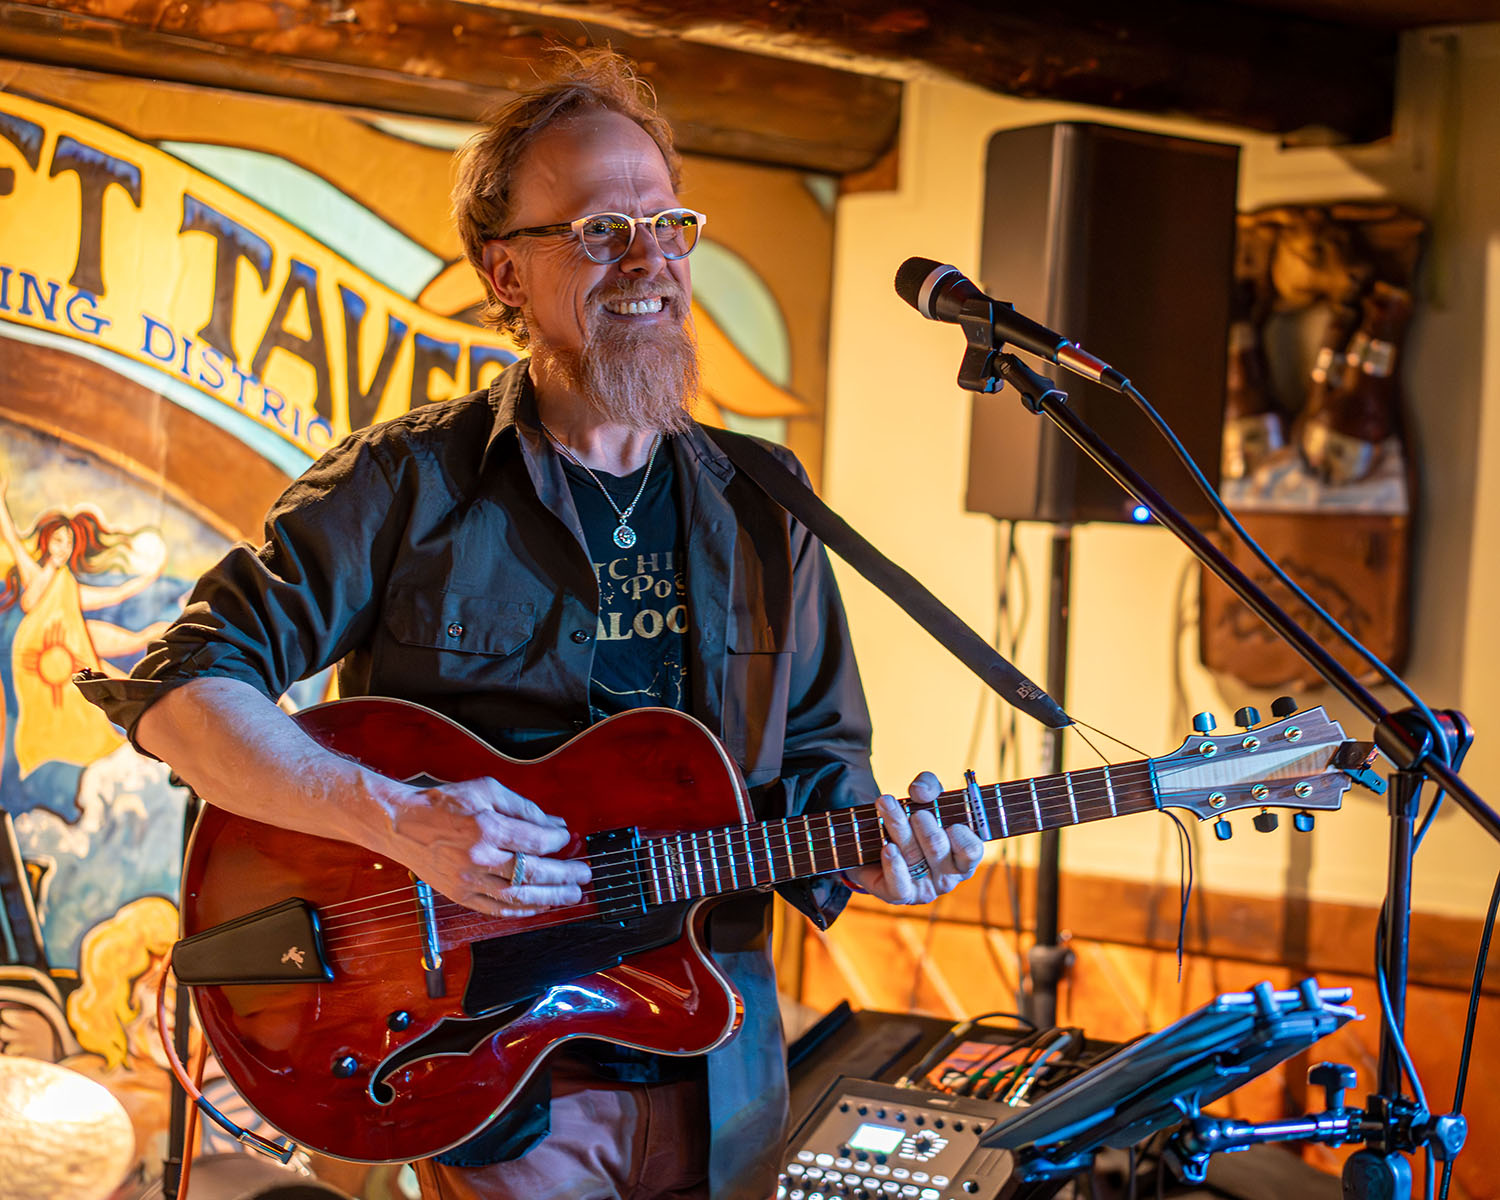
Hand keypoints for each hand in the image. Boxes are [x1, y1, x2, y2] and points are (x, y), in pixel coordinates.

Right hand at [381, 777, 590, 916]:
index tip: (566, 839)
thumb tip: (554, 825)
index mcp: (488, 828)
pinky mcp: (460, 895)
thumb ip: (523, 808)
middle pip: (533, 873)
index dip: (557, 842)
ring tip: (571, 896)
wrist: (402, 824)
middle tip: (583, 875)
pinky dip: (522, 911)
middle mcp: (480, 858)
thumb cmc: (444, 803)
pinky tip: (540, 907)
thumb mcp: (487, 790)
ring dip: (550, 898)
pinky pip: (497, 909)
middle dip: (563, 876)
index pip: (535, 842)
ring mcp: (469, 881)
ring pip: (518, 897)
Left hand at [843, 772, 983, 904]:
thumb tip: (920, 791)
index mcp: (963, 856)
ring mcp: (925, 888)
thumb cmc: (912, 821)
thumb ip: (929, 786)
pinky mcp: (900, 895)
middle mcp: (947, 876)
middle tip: (914, 812)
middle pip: (937, 848)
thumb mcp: (926, 798)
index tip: (950, 821)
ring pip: (913, 857)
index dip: (961, 835)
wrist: (876, 844)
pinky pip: (900, 885)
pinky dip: (894, 865)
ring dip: (898, 826)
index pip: (972, 850)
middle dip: (924, 825)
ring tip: (886, 804)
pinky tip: (887, 847)